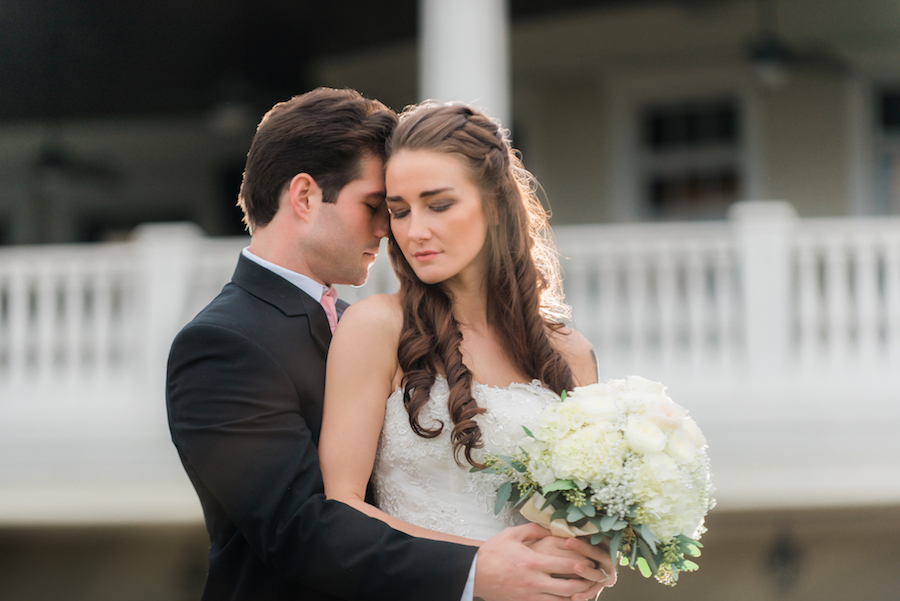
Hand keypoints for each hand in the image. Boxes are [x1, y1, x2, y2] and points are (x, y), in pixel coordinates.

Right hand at [473, 524, 605, 600]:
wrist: (474, 572)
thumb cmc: (493, 552)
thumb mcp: (512, 534)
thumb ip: (534, 529)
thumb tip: (552, 526)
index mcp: (533, 562)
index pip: (566, 564)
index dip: (582, 564)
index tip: (590, 561)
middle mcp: (534, 581)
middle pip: (568, 587)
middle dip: (584, 583)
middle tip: (592, 578)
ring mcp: (529, 596)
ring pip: (560, 600)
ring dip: (574, 596)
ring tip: (583, 590)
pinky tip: (565, 598)